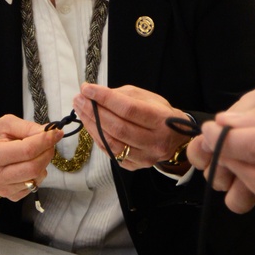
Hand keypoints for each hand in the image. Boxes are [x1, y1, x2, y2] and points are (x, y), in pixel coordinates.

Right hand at [0, 114, 60, 200]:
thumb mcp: (3, 125)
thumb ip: (26, 127)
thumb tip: (48, 132)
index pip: (27, 150)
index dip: (46, 141)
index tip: (57, 132)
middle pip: (34, 167)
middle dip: (47, 152)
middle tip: (49, 142)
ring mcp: (4, 190)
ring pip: (37, 178)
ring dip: (43, 163)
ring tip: (35, 153)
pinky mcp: (11, 197)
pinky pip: (34, 186)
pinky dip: (37, 173)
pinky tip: (28, 165)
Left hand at [73, 83, 191, 168]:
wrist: (176, 139)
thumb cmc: (159, 114)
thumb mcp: (148, 98)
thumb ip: (122, 96)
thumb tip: (94, 93)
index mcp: (162, 120)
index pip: (129, 109)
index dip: (105, 98)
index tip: (88, 89)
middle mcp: (155, 142)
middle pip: (118, 127)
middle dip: (94, 111)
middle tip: (79, 99)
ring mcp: (145, 157)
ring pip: (112, 143)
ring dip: (91, 125)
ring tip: (80, 111)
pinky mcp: (135, 166)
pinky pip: (111, 153)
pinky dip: (97, 138)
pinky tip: (90, 125)